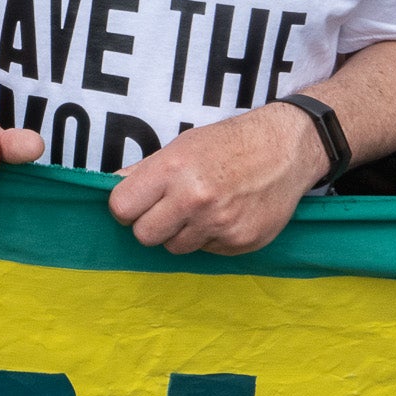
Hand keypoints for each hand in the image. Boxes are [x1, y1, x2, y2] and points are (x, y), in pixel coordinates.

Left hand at [107, 103, 327, 253]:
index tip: (135, 204)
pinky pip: (207, 251)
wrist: (285, 148)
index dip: (126, 208)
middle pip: (144, 236)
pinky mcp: (239, 242)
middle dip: (151, 225)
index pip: (121, 208)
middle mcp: (194, 199)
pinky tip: (226, 214)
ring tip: (203, 208)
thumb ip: (144, 172)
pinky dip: (211, 238)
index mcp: (172, 170)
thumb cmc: (229, 143)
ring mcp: (218, 224)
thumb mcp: (181, 146)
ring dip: (182, 233)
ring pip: (175, 248)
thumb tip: (110, 187)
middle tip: (168, 209)